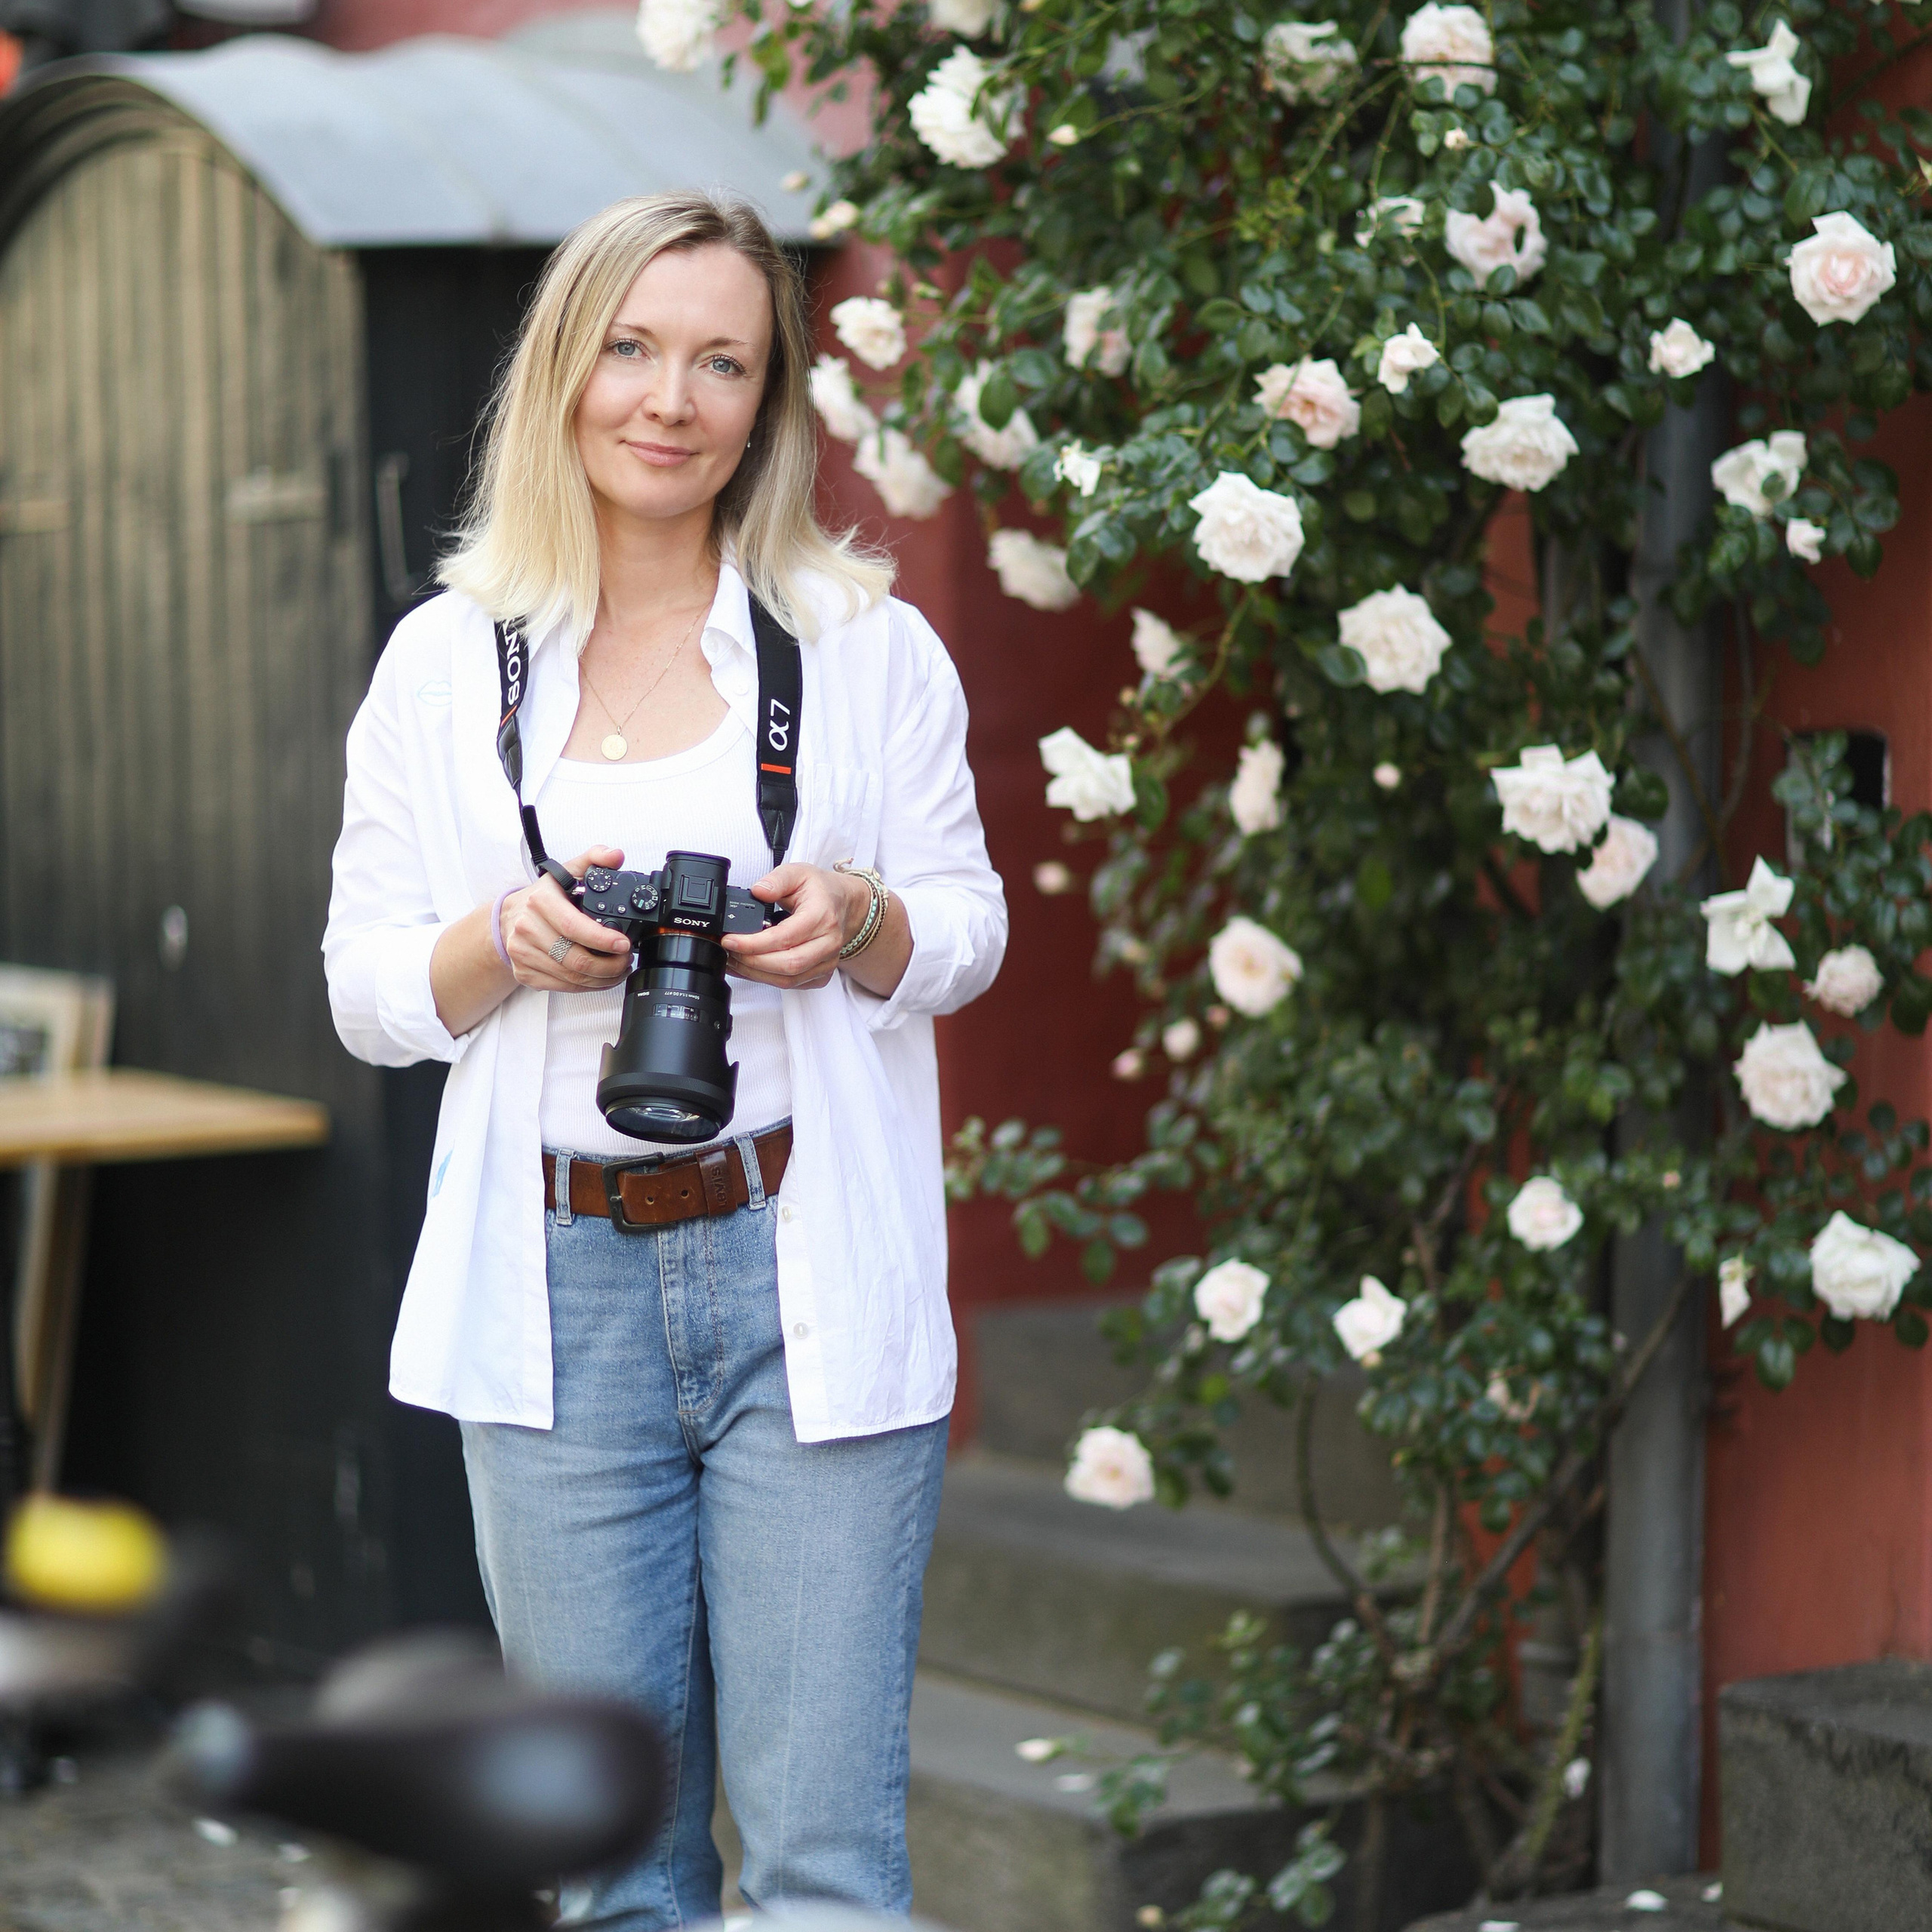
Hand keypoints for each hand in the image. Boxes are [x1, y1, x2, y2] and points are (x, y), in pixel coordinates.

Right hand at [500, 847, 634, 993]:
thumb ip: (593, 859)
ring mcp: (523, 953)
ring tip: (618, 969)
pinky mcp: (524, 973)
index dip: (602, 940)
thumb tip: (616, 855)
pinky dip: (586, 986)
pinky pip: (561, 987)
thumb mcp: (566, 872)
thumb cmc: (542, 897)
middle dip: (609, 965)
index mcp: (540, 902)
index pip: (574, 927)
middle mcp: (527, 929)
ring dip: (602, 978)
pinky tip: (600, 978)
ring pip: (570, 977)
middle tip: (626, 960)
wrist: (507, 918)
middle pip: (574, 959)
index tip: (623, 944)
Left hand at [721, 862, 869, 991]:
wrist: (844, 904)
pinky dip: (766, 979)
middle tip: (729, 951)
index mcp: (822, 917)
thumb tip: (758, 891)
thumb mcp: (798, 872)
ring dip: (755, 973)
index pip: (785, 938)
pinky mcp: (821, 975)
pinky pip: (791, 984)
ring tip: (734, 960)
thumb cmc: (821, 890)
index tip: (730, 940)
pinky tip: (749, 968)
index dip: (753, 944)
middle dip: (751, 961)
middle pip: (786, 964)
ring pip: (788, 979)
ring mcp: (827, 962)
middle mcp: (828, 943)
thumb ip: (776, 880)